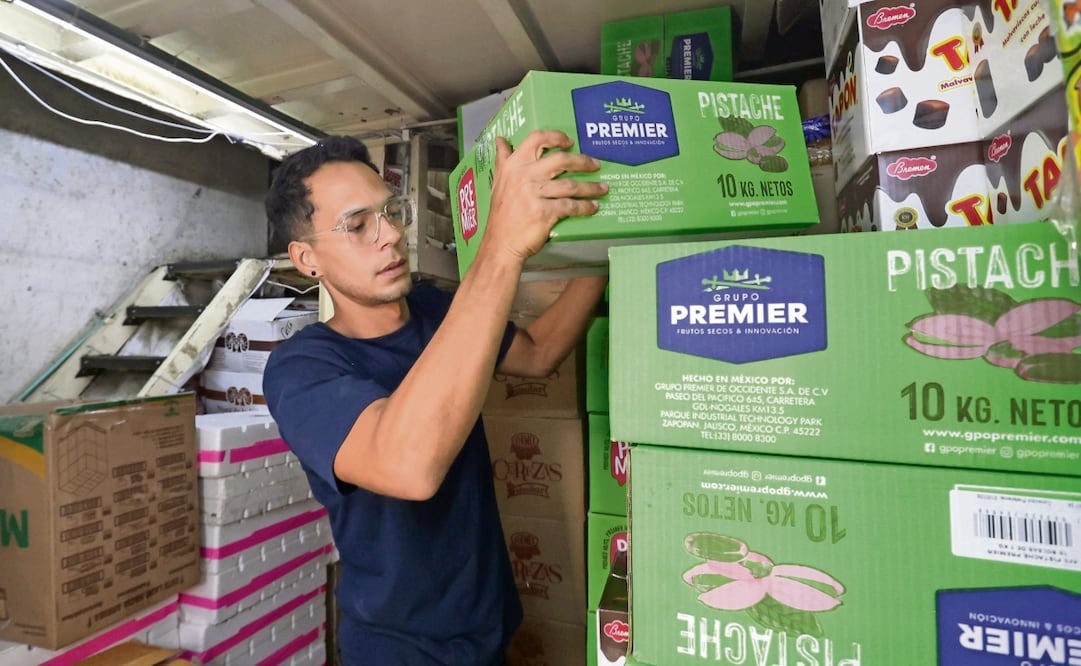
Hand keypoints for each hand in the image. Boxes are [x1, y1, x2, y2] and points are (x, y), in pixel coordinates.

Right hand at [482, 129, 607, 263]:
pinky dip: (585, 206)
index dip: (556, 137)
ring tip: (603, 188)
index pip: (536, 139)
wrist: (501, 243)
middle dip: (583, 161)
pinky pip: (570, 206)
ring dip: (591, 186)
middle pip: (561, 160)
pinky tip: (593, 206)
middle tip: (596, 165)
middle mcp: (523, 176)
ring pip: (570, 185)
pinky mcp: (543, 212)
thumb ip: (502, 160)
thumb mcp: (498, 182)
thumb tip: (501, 140)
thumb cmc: (501, 214)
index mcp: (513, 165)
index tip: (570, 141)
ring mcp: (534, 194)